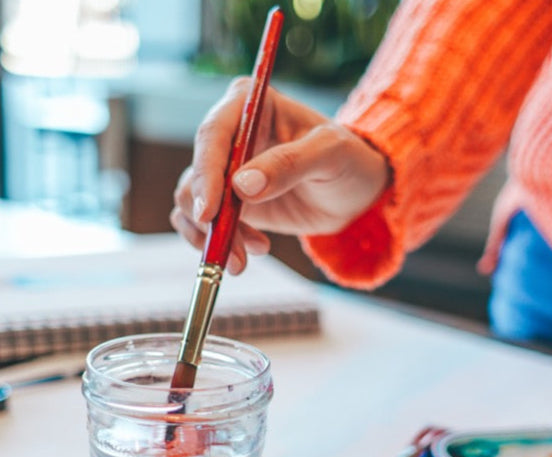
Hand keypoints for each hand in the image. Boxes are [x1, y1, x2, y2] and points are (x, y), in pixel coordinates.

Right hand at [171, 80, 391, 273]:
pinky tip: (255, 249)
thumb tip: (241, 185)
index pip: (214, 134)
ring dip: (214, 237)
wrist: (356, 191)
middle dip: (209, 218)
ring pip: (194, 203)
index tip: (209, 212)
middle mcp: (229, 134)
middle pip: (198, 174)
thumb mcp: (330, 155)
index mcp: (249, 104)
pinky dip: (219, 243)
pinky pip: (204, 223)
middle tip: (232, 252)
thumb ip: (289, 164)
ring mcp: (225, 170)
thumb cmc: (348, 160)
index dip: (206, 173)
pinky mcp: (228, 202)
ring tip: (246, 258)